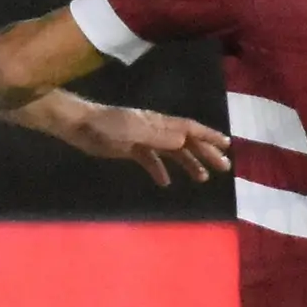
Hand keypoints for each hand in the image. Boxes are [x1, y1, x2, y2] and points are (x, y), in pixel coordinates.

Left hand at [61, 107, 230, 186]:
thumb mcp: (134, 130)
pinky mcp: (131, 149)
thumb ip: (159, 135)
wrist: (79, 126)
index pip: (190, 129)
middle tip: (223, 168)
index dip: (209, 137)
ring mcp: (143, 139)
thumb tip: (185, 140)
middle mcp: (155, 129)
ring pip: (172, 152)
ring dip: (188, 163)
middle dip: (206, 153)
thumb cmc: (106, 125)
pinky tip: (165, 183)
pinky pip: (151, 160)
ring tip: (202, 178)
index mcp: (159, 122)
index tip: (226, 146)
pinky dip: (159, 170)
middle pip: (186, 141)